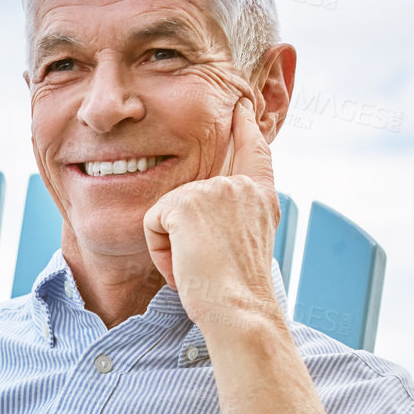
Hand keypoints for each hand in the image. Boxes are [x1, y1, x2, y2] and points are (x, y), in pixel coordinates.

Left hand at [142, 97, 282, 331]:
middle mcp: (241, 186)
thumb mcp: (244, 244)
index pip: (254, 150)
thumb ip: (232, 217)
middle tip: (209, 264)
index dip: (245, 127)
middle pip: (187, 198)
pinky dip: (159, 251)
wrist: (239, 308)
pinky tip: (184, 263)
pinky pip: (152, 223)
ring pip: (168, 213)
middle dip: (184, 236)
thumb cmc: (238, 291)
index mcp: (261, 196)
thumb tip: (200, 209)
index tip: (241, 105)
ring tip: (199, 265)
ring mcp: (215, 190)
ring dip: (172, 246)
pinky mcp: (186, 202)